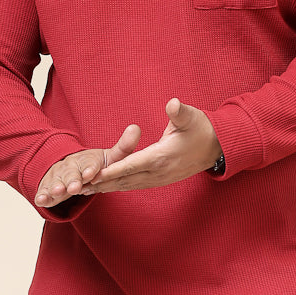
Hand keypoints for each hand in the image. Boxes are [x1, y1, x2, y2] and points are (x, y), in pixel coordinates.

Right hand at [34, 124, 140, 207]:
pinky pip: (45, 191)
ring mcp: (58, 177)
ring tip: (57, 192)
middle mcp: (70, 166)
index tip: (91, 173)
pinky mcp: (48, 187)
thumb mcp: (110, 158)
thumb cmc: (95, 165)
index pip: (89, 164)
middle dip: (72, 180)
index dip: (90, 169)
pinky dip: (42, 195)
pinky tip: (41, 200)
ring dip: (56, 187)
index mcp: (86, 159)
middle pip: (71, 173)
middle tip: (75, 187)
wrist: (70, 168)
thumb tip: (136, 127)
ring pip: (56, 181)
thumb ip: (123, 148)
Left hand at [87, 99, 221, 192]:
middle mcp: (158, 172)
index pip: (132, 165)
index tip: (93, 175)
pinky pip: (134, 185)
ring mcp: (159, 179)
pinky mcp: (160, 180)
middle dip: (100, 184)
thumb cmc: (202, 129)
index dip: (112, 170)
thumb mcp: (192, 117)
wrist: (217, 148)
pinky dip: (117, 187)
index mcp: (162, 156)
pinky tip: (105, 187)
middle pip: (124, 180)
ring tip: (84, 190)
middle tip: (77, 187)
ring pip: (127, 185)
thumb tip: (173, 104)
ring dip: (106, 188)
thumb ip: (180, 112)